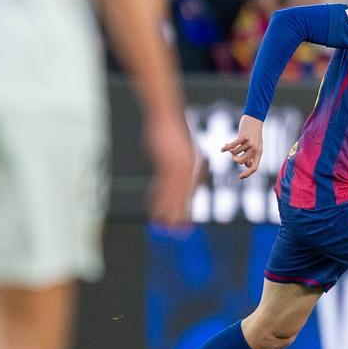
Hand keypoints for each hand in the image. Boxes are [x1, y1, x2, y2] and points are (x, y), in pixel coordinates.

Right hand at [145, 110, 197, 226]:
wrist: (167, 115)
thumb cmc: (173, 129)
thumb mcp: (183, 146)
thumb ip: (184, 160)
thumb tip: (180, 169)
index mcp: (193, 164)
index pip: (191, 191)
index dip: (187, 207)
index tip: (185, 222)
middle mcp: (188, 168)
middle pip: (184, 197)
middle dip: (180, 216)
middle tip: (179, 233)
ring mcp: (178, 166)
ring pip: (173, 194)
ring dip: (168, 212)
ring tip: (164, 227)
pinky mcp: (166, 164)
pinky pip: (162, 186)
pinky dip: (158, 199)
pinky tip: (154, 210)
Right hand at [221, 114, 262, 179]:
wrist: (254, 118)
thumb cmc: (253, 133)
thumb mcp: (255, 145)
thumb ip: (251, 155)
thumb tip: (246, 165)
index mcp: (259, 153)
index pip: (254, 168)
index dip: (247, 174)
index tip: (239, 177)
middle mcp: (255, 149)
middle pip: (242, 161)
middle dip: (235, 160)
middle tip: (232, 155)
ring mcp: (250, 143)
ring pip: (236, 152)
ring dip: (231, 150)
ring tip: (229, 146)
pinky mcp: (243, 137)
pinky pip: (232, 146)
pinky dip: (226, 147)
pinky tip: (222, 148)